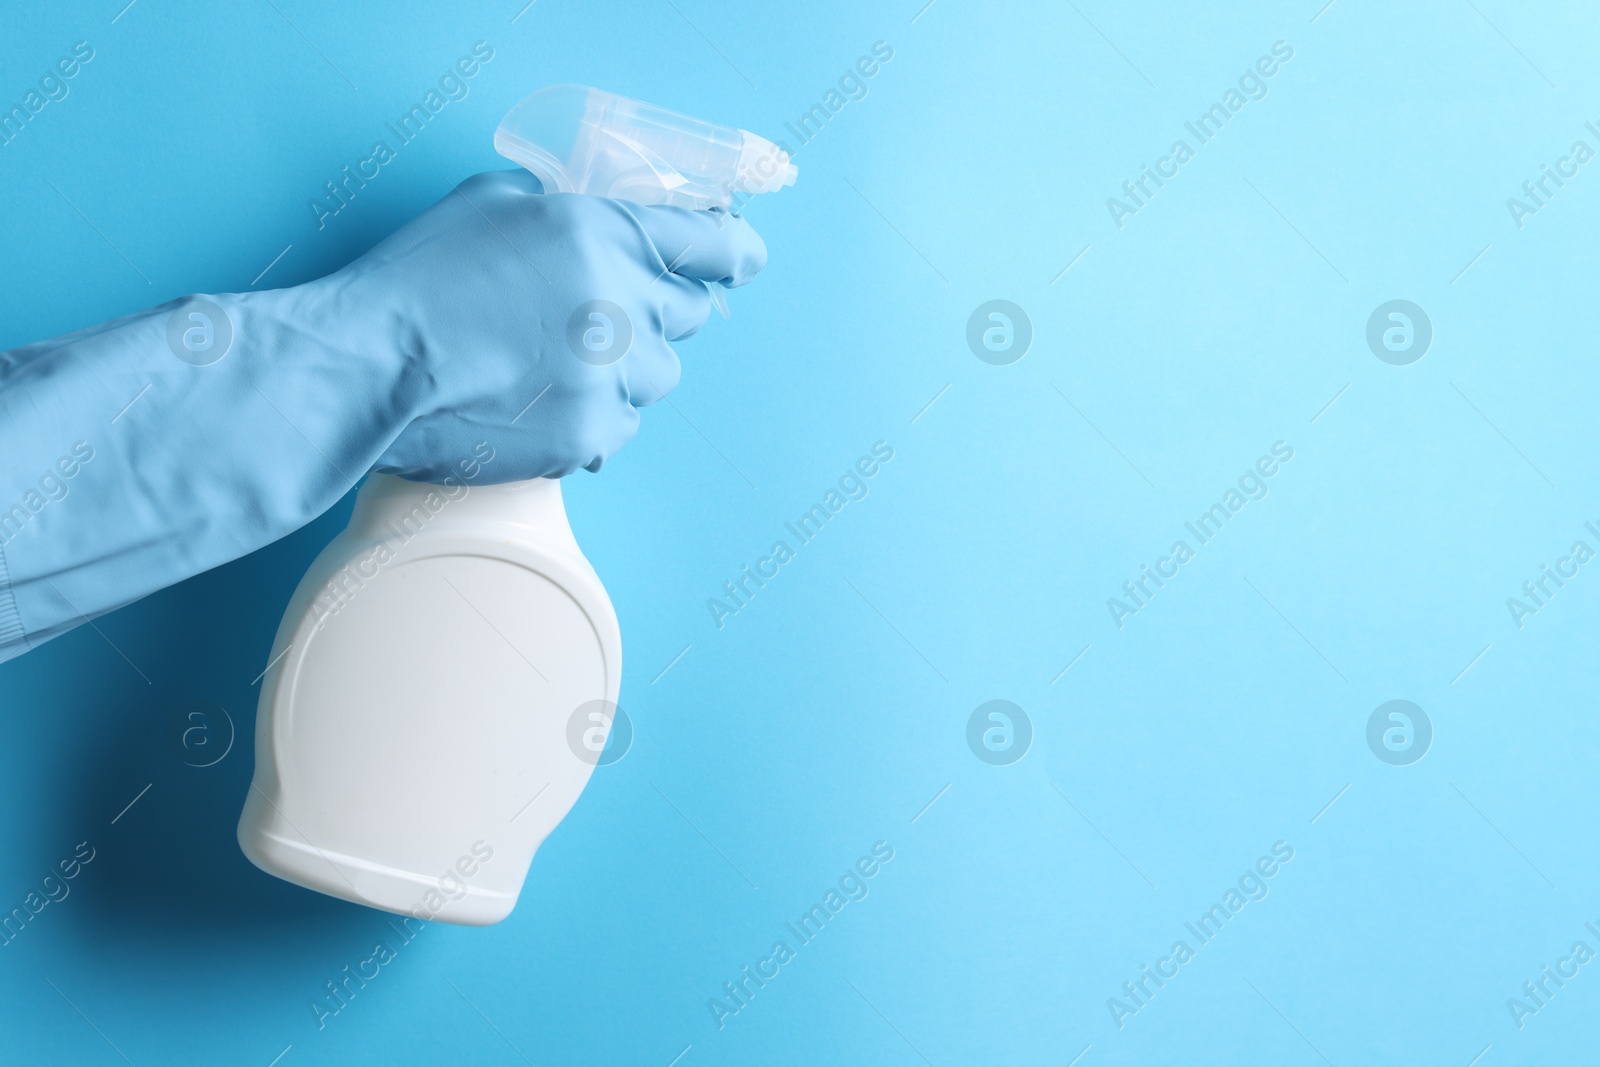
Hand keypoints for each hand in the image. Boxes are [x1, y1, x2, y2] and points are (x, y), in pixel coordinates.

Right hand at [317, 170, 767, 480]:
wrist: (373, 369)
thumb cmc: (418, 281)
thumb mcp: (489, 205)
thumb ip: (562, 211)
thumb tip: (589, 220)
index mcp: (607, 234)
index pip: (716, 242)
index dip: (733, 250)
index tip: (739, 258)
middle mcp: (625, 304)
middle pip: (688, 314)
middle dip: (654, 311)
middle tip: (597, 315)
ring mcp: (615, 376)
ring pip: (658, 374)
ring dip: (623, 367)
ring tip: (552, 362)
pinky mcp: (595, 434)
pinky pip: (621, 424)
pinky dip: (592, 414)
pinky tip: (537, 401)